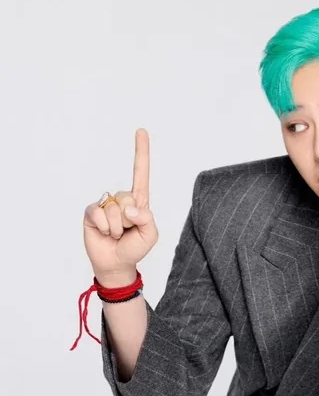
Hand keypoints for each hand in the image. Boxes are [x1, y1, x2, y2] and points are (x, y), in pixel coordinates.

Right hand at [82, 128, 158, 282]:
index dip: (141, 151)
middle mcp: (121, 198)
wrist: (116, 264)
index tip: (141, 131)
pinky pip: (100, 214)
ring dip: (117, 227)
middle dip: (129, 220)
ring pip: (114, 209)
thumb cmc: (134, 247)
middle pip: (127, 198)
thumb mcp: (150, 235)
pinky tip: (104, 233)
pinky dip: (105, 227)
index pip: (141, 172)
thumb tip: (130, 207)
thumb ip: (147, 219)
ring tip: (116, 234)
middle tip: (126, 231)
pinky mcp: (92, 212)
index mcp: (138, 200)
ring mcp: (105, 204)